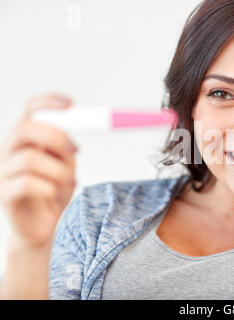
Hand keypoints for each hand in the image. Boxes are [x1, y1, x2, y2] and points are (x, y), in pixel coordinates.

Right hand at [0, 93, 77, 249]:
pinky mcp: (3, 195)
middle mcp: (8, 152)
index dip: (48, 102)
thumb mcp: (65, 165)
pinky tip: (55, 195)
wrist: (43, 227)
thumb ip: (65, 148)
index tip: (71, 104)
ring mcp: (2, 173)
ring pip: (30, 159)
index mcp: (25, 140)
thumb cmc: (54, 193)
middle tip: (75, 150)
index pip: (30, 111)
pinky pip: (27, 183)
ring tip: (68, 182)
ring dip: (58, 170)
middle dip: (54, 136)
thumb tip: (75, 130)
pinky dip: (50, 188)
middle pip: (24, 128)